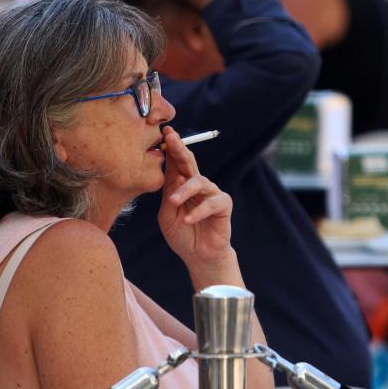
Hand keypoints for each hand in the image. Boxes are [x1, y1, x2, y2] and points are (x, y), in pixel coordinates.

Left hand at [157, 126, 233, 268]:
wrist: (199, 256)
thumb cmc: (182, 234)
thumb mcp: (167, 215)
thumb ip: (168, 194)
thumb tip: (168, 172)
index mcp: (181, 185)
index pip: (176, 162)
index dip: (171, 147)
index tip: (164, 132)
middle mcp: (197, 185)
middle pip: (189, 162)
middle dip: (179, 149)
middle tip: (171, 138)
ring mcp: (211, 193)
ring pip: (198, 182)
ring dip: (184, 191)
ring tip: (173, 203)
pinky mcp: (223, 205)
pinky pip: (211, 202)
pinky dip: (198, 211)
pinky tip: (188, 219)